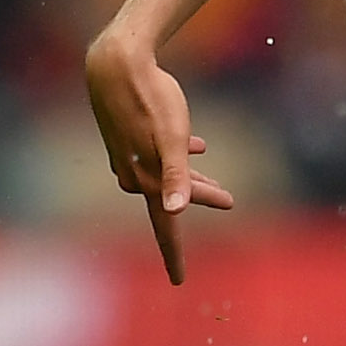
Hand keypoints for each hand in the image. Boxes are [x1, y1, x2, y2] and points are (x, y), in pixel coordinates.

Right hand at [84, 28, 234, 286]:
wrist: (116, 63)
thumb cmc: (150, 99)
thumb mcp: (172, 137)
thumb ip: (177, 175)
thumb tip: (175, 210)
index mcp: (148, 178)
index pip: (165, 226)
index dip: (173, 255)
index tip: (179, 281)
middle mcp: (134, 172)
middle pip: (171, 198)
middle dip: (199, 201)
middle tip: (229, 201)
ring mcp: (128, 153)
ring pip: (165, 174)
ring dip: (191, 180)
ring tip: (216, 179)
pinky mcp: (128, 133)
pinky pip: (156, 152)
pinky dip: (179, 154)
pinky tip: (199, 145)